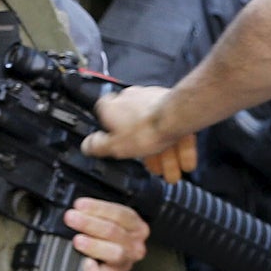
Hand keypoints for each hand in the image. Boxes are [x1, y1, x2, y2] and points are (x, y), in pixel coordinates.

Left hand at [64, 197, 149, 270]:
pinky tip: (86, 264)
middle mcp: (135, 245)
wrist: (103, 266)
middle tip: (71, 218)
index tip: (79, 205)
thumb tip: (78, 208)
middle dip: (90, 223)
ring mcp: (125, 264)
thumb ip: (97, 214)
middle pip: (114, 232)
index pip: (120, 214)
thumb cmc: (103, 238)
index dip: (98, 208)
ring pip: (114, 253)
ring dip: (94, 245)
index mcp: (136, 226)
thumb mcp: (106, 221)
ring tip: (78, 240)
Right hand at [84, 85, 198, 180]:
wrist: (174, 117)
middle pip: (135, 129)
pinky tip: (183, 162)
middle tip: (152, 167)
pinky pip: (173, 126)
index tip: (118, 145)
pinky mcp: (172, 103)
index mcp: (112, 107)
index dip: (111, 133)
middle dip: (146, 152)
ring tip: (171, 172)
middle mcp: (131, 99)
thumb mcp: (114, 146)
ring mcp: (152, 100)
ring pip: (156, 130)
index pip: (103, 115)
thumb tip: (86, 145)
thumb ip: (98, 146)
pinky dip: (178, 145)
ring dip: (164, 154)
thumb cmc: (145, 128)